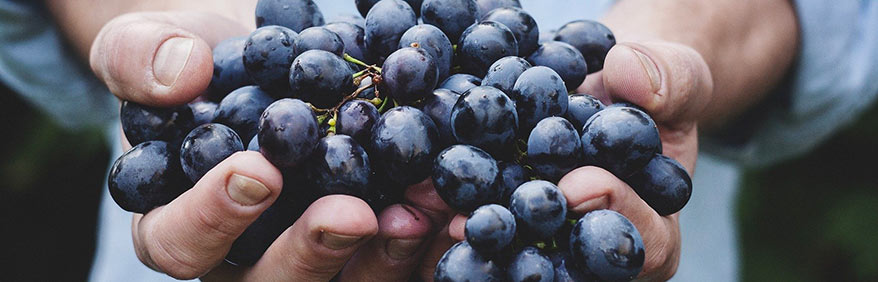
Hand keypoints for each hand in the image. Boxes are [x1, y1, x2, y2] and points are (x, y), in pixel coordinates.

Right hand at [91, 10, 450, 280]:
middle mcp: (245, 256)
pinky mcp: (367, 246)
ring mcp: (310, 256)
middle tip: (354, 215)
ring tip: (424, 206)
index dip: (214, 216)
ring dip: (387, 253)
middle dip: (314, 251)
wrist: (263, 61)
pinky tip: (463, 211)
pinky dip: (432, 241)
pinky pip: (398, 262)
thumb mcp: (150, 46)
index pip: (179, 242)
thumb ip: (141, 58)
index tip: (258, 170)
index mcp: (179, 222)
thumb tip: (180, 74)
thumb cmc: (195, 62)